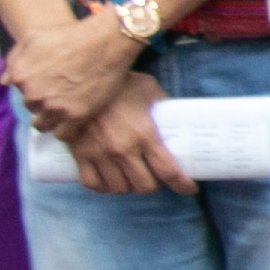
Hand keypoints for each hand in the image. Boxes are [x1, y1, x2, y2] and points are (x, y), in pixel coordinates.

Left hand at [5, 4, 138, 138]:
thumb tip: (5, 82)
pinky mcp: (75, 116)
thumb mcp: (34, 37)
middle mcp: (34, 93)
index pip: (19, 91)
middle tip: (61, 92)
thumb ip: (14, 59)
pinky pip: (61, 134)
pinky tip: (74, 117)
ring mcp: (54, 107)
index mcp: (20, 75)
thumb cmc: (71, 35)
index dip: (34, 86)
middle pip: (31, 107)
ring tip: (66, 107)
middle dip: (43, 101)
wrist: (107, 41)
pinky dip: (65, 129)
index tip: (48, 82)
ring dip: (52, 117)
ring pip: (43, 124)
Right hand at [66, 71, 190, 195]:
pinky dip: (103, 187)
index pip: (168, 171)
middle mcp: (123, 149)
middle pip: (144, 186)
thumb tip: (176, 116)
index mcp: (145, 134)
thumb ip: (162, 104)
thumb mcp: (148, 89)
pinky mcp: (80, 155)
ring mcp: (100, 154)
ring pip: (119, 188)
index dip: (183, 185)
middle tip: (155, 178)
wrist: (79, 81)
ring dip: (129, 187)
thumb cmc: (119, 83)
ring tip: (132, 178)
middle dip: (153, 185)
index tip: (189, 188)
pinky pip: (92, 184)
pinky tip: (109, 181)